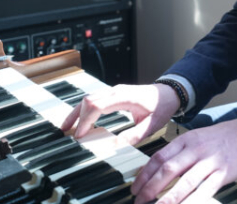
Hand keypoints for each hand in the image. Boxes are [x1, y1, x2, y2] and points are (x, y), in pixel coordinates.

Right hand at [61, 83, 180, 144]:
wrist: (169, 93)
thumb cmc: (161, 107)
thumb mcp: (151, 125)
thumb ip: (133, 136)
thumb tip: (115, 146)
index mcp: (125, 97)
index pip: (97, 105)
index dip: (86, 120)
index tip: (80, 136)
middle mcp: (117, 91)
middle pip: (89, 100)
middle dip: (77, 117)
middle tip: (69, 135)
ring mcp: (114, 91)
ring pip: (89, 98)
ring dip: (77, 112)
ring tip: (67, 128)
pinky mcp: (114, 94)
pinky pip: (94, 99)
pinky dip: (84, 110)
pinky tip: (80, 121)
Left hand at [131, 119, 236, 203]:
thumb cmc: (219, 138)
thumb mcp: (195, 138)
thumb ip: (178, 153)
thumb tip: (157, 171)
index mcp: (186, 140)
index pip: (159, 157)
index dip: (144, 175)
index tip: (135, 188)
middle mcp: (196, 150)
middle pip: (168, 170)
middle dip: (150, 188)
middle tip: (140, 201)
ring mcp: (209, 162)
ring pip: (184, 183)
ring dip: (168, 199)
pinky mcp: (222, 174)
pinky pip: (204, 191)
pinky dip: (191, 202)